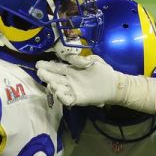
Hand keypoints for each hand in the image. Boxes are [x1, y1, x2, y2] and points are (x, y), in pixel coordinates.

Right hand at [37, 54, 155, 112]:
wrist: (115, 85)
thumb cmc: (104, 72)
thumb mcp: (94, 61)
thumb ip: (81, 59)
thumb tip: (68, 57)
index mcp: (72, 70)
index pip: (57, 67)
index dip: (48, 66)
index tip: (39, 64)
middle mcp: (70, 80)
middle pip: (54, 78)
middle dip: (46, 75)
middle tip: (40, 72)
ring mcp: (73, 90)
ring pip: (58, 88)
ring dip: (52, 85)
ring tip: (50, 82)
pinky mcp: (78, 99)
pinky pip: (67, 99)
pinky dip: (62, 97)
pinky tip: (58, 92)